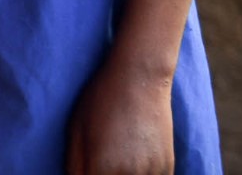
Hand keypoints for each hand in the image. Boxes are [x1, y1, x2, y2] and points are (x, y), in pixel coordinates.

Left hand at [66, 54, 175, 174]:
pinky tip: (133, 161)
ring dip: (122, 174)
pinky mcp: (167, 167)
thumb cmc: (101, 99)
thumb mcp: (75, 130)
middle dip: (101, 174)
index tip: (88, 168)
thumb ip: (74, 166)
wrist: (139, 77)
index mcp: (101, 168)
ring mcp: (152, 173)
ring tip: (118, 156)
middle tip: (102, 159)